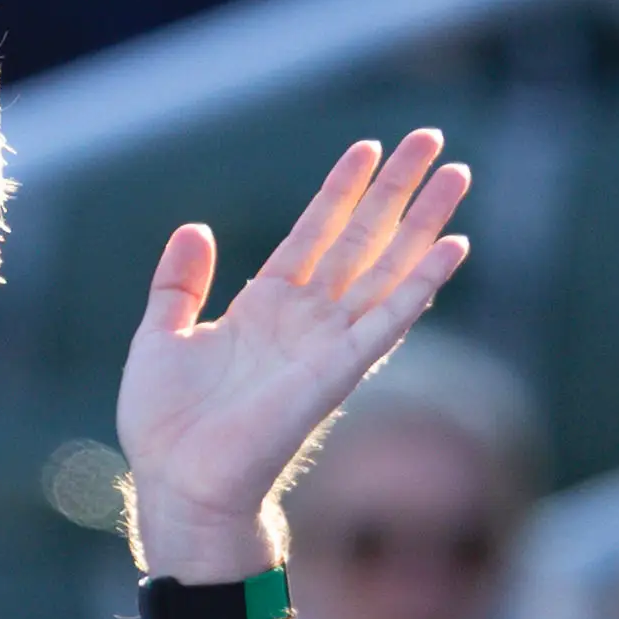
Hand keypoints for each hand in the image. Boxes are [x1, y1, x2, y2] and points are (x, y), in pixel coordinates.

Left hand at [118, 130, 470, 582]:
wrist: (176, 480)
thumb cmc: (166, 423)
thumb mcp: (161, 334)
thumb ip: (179, 283)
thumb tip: (195, 229)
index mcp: (266, 305)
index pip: (314, 231)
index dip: (341, 189)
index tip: (367, 146)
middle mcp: (306, 318)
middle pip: (363, 238)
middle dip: (397, 188)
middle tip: (432, 138)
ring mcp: (327, 342)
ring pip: (387, 267)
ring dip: (424, 221)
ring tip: (457, 175)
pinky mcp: (338, 371)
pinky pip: (388, 320)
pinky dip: (421, 284)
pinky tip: (453, 247)